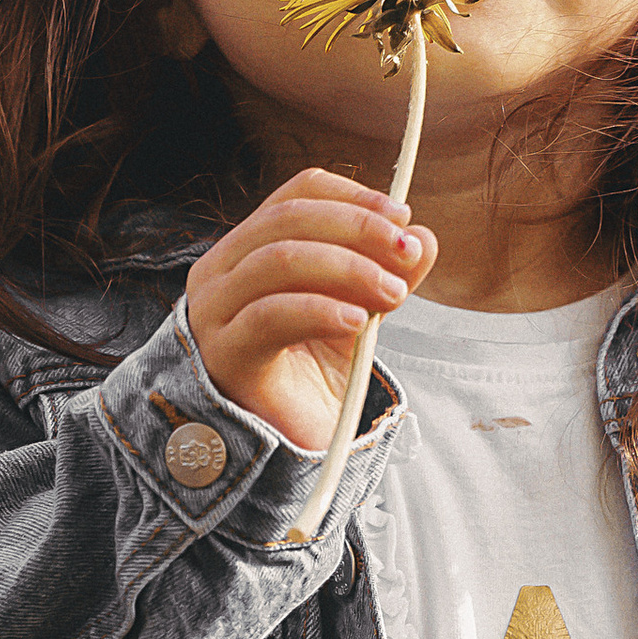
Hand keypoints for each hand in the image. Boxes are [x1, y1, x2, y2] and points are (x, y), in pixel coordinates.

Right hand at [185, 170, 434, 455]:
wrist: (288, 444)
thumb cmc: (314, 372)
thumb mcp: (360, 311)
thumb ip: (387, 274)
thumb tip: (422, 238)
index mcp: (252, 247)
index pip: (298, 194)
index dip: (353, 197)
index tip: (403, 216)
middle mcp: (222, 269)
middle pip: (289, 219)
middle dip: (358, 229)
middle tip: (406, 253)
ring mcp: (215, 311)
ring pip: (279, 260)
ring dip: (347, 268)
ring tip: (393, 293)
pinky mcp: (223, 354)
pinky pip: (271, 315)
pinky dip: (321, 310)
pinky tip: (358, 322)